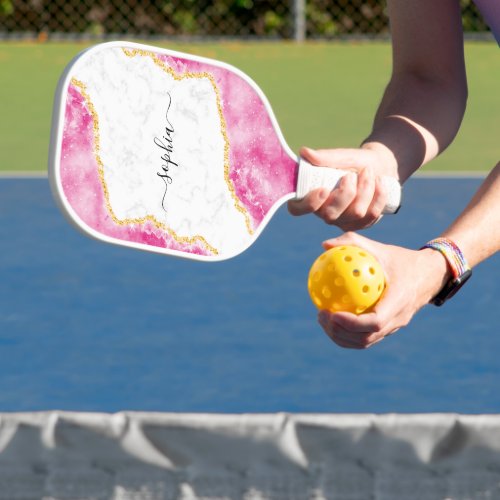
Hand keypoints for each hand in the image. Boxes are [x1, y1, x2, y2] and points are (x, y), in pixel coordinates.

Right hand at [288, 145, 397, 230]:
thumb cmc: (353, 161)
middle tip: (351, 174)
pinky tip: (379, 181)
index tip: (323, 189)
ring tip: (368, 172)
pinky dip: (378, 195)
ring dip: (365, 188)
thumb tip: (304, 152)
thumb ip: (324, 157)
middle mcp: (324, 212)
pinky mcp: (361, 224)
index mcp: (310, 196)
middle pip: (330, 215)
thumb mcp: (341, 156)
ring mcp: (343, 221)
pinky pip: (371, 214)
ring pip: (355, 213)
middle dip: (346, 193)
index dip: (309, 204)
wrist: (379, 166)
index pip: (298, 209)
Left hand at [316, 232, 450, 348]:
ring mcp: (394, 327)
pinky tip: (331, 318)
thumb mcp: (380, 248)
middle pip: (366, 338)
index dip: (352, 323)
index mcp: (399, 301)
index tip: (332, 313)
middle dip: (340, 332)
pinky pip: (366, 337)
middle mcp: (398, 319)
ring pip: (365, 342)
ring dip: (341, 336)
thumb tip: (324, 245)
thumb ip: (353, 243)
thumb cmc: (401, 259)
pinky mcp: (389, 329)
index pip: (375, 322)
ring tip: (322, 319)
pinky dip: (347, 333)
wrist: (429, 275)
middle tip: (321, 315)